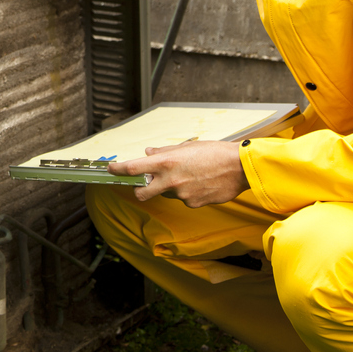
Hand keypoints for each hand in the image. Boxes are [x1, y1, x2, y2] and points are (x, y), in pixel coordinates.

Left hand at [109, 140, 247, 206]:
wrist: (241, 168)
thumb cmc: (216, 153)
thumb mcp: (187, 147)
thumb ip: (165, 151)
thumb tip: (149, 152)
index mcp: (167, 162)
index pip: (134, 168)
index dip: (119, 169)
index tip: (111, 169)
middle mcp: (171, 180)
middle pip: (142, 192)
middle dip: (140, 190)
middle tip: (145, 184)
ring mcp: (182, 195)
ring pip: (168, 194)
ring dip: (172, 187)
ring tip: (192, 175)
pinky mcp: (193, 204)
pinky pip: (184, 199)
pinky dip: (188, 193)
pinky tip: (202, 183)